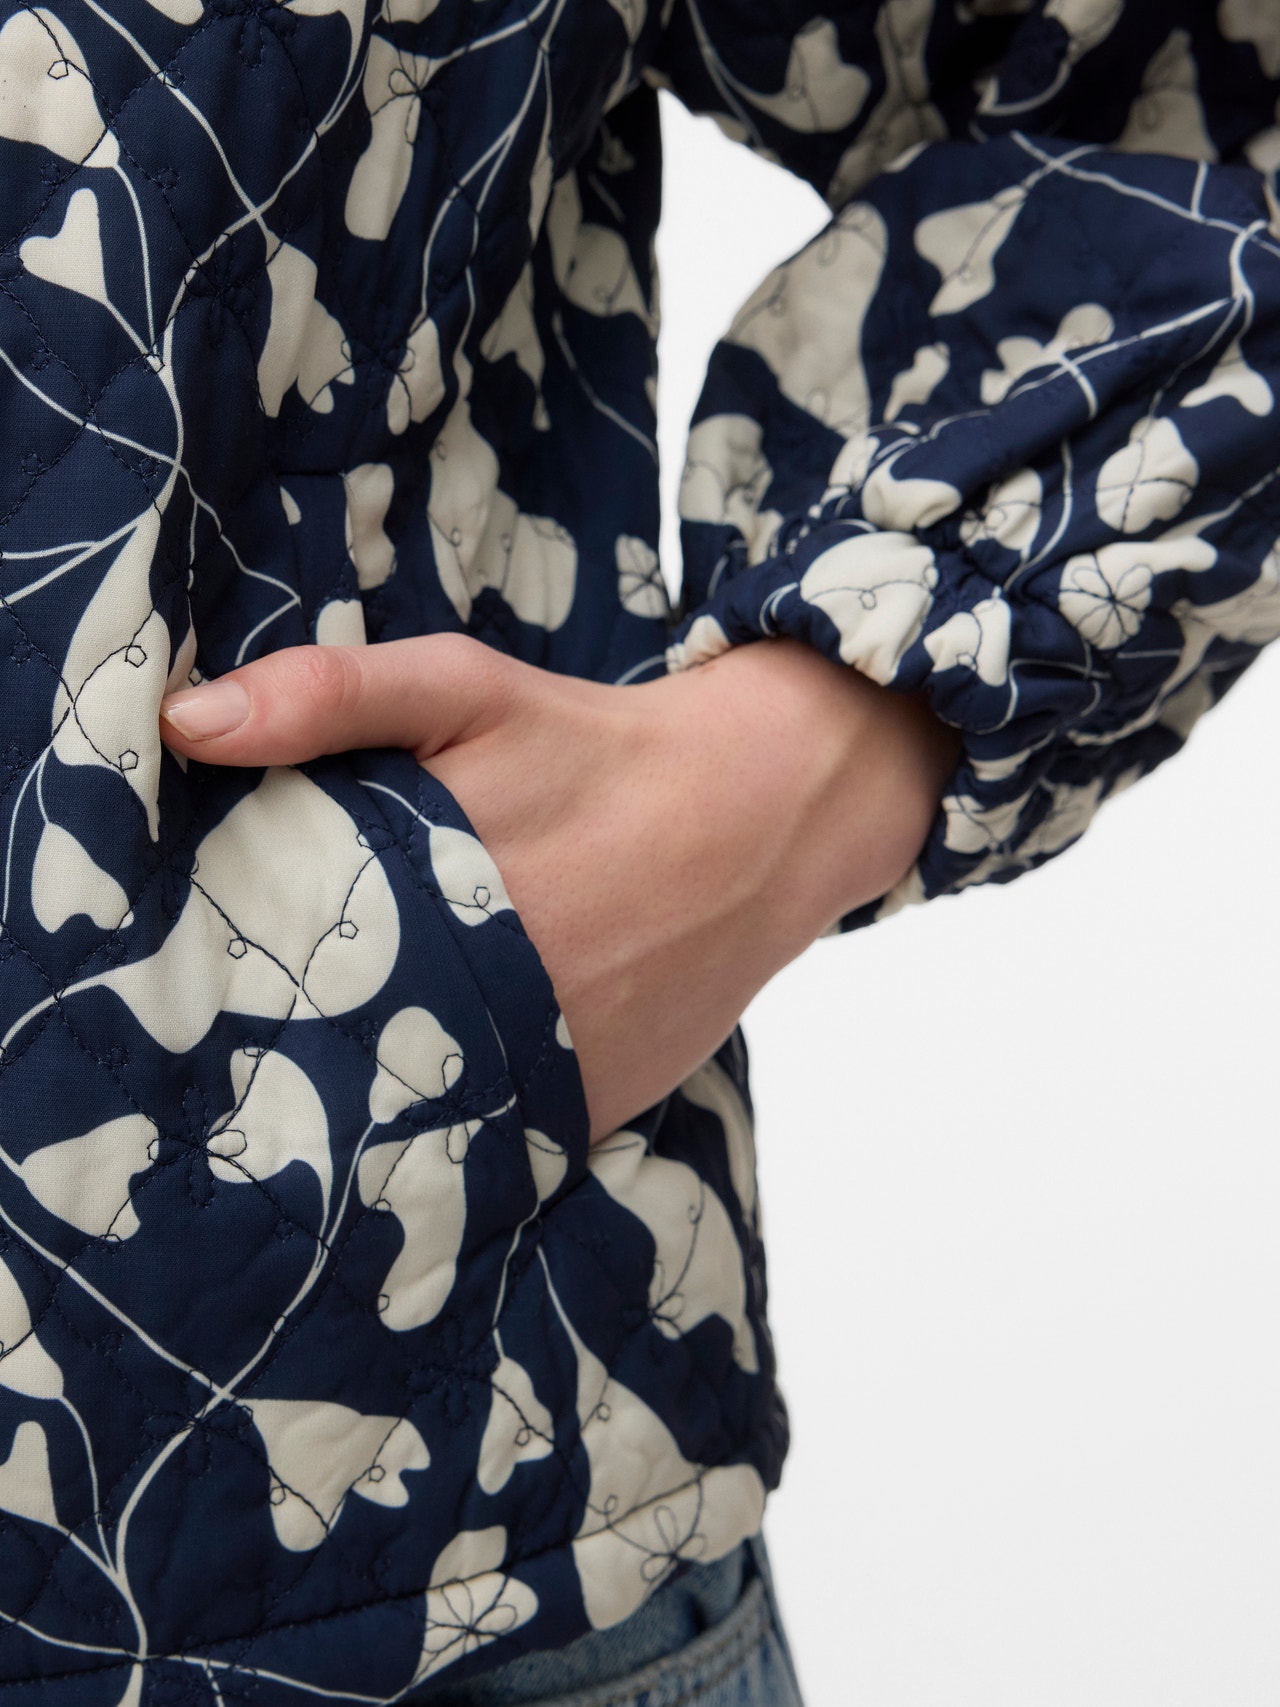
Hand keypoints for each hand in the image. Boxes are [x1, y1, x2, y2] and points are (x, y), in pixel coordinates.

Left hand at [158, 634, 955, 1141]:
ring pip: (406, 1122)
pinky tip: (405, 1121)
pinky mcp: (590, 1111)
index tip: (167, 1005)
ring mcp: (547, 1071)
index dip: (217, 994)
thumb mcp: (465, 688)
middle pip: (332, 1062)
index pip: (278, 976)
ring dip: (353, 1115)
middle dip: (274, 1062)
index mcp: (432, 901)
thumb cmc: (597, 748)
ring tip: (291, 1113)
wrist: (761, 813)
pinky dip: (445, 1139)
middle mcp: (488, 1002)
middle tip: (204, 1071)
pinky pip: (490, 1147)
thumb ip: (329, 696)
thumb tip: (186, 723)